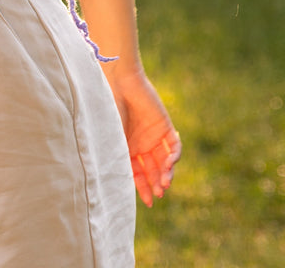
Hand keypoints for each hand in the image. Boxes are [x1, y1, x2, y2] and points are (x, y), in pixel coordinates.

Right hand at [106, 68, 180, 207]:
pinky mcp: (165, 126)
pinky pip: (174, 147)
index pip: (137, 173)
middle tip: (158, 194)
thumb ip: (118, 158)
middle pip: (153, 170)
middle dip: (156, 184)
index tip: (148, 202)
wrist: (120, 83)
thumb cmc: (110, 109)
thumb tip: (117, 184)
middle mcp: (141, 144)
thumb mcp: (111, 137)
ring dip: (166, 174)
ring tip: (164, 184)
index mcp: (127, 148)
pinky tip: (168, 164)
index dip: (143, 188)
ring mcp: (154, 136)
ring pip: (165, 162)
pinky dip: (174, 157)